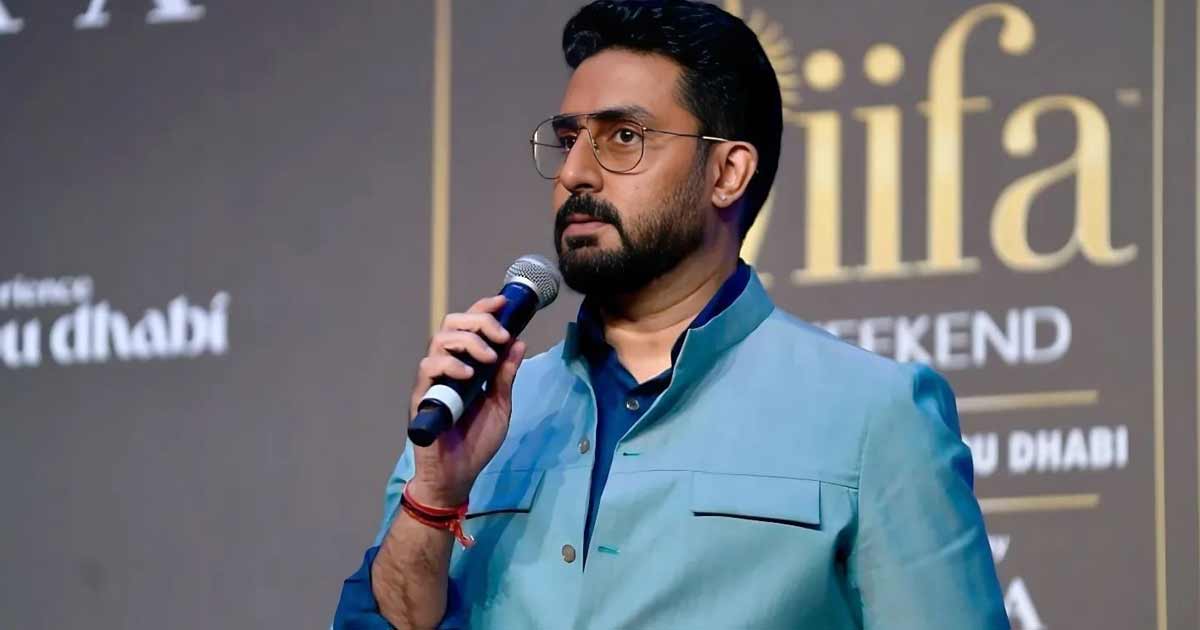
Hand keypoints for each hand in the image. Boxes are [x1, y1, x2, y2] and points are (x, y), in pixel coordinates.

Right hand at [406, 295, 527, 506]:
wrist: (458, 475)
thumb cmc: (477, 443)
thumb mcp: (500, 405)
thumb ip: (506, 376)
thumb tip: (519, 343)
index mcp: (466, 365)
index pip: (470, 326)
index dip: (484, 309)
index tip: (503, 302)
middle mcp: (447, 366)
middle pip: (452, 323)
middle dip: (479, 321)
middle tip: (499, 338)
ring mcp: (433, 380)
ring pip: (440, 340)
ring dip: (468, 341)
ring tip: (487, 358)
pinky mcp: (422, 396)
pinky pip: (428, 367)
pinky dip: (449, 364)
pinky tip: (468, 374)